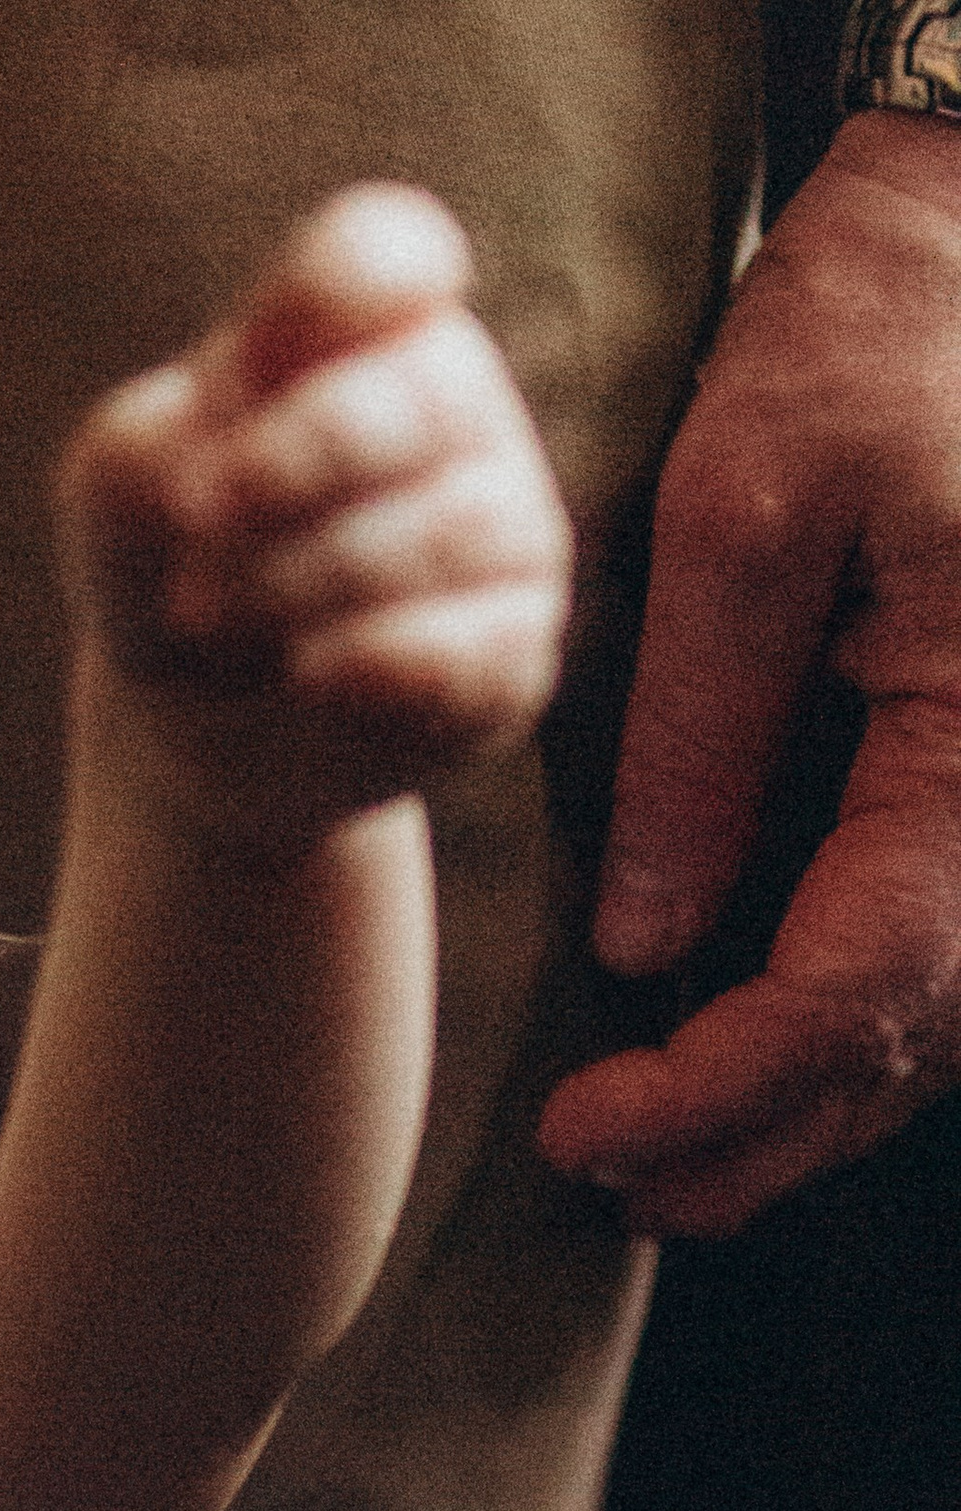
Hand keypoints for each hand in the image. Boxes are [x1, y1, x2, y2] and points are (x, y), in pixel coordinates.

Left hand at [60, 187, 568, 843]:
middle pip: (419, 396)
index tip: (241, 368)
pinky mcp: (515, 648)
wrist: (198, 721)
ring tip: (216, 622)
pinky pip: (477, 646)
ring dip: (304, 581)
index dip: (329, 294)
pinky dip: (373, 663)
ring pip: (452, 529)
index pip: (389, 254)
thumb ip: (148, 443)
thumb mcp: (122, 487)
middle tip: (194, 526)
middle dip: (287, 470)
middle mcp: (458, 408)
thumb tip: (216, 474)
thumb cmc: (172, 559)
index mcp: (366, 324)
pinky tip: (306, 677)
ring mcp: (507, 527)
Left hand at [541, 112, 960, 1236]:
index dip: (716, 1089)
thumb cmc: (884, 318)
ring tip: (665, 1167)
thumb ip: (700, 739)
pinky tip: (749, 1051)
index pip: (857, 988)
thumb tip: (651, 945)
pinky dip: (853, 1020)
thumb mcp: (748, 511)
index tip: (586, 1132)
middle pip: (913, 1037)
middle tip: (615, 1191)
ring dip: (805, 1103)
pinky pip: (951, 935)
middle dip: (761, 1137)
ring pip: (942, 1011)